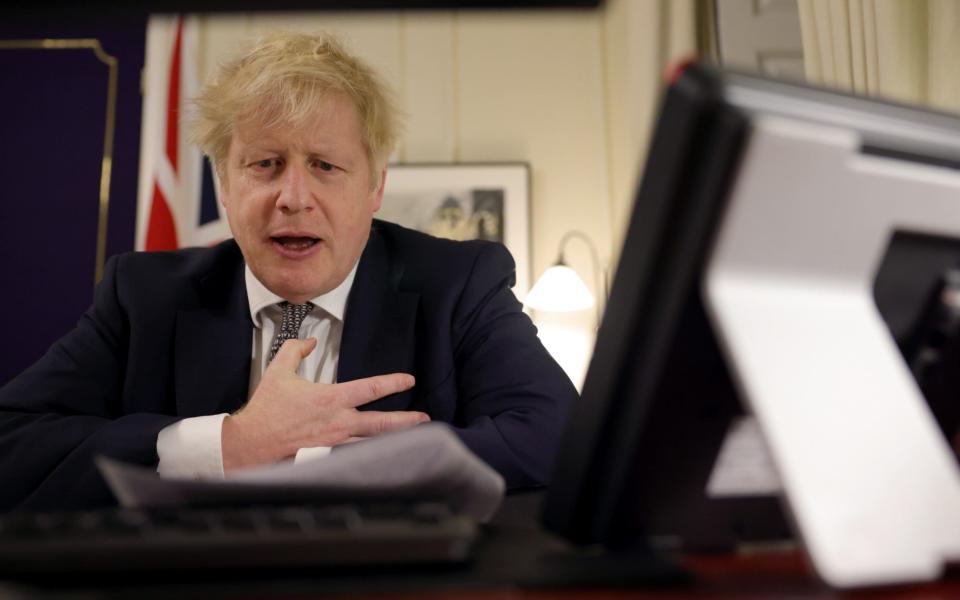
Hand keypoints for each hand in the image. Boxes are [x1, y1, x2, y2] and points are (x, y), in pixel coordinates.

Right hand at [221, 337, 426, 471]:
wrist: (249, 444)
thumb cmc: (265, 410)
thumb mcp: (278, 371)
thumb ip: (297, 350)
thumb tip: (310, 341)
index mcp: (330, 399)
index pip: (370, 389)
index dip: (393, 383)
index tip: (409, 380)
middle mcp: (337, 423)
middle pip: (381, 422)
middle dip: (406, 420)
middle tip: (425, 418)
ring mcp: (334, 444)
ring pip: (372, 442)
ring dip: (394, 439)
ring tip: (414, 439)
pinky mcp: (327, 458)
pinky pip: (354, 456)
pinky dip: (371, 454)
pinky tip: (384, 456)